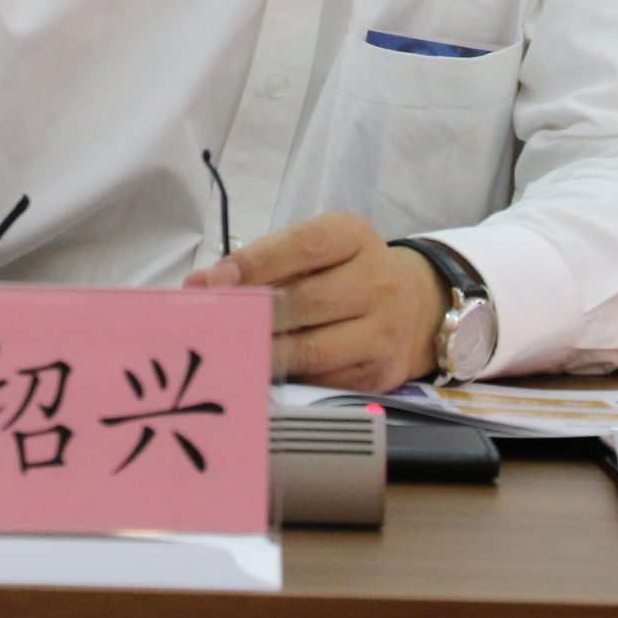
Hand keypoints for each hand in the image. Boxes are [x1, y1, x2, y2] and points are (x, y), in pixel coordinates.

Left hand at [181, 210, 445, 390]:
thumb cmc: (347, 271)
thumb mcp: (316, 248)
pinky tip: (257, 375)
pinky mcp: (378, 373)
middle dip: (250, 316)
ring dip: (262, 354)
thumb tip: (200, 284)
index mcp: (353, 237)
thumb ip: (262, 261)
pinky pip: (321, 380)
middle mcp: (376, 281)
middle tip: (208, 327)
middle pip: (304, 302)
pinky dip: (286, 380)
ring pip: (311, 349)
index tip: (215, 279)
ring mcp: (382, 331)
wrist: (416, 305)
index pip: (304, 247)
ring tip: (224, 355)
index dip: (256, 263)